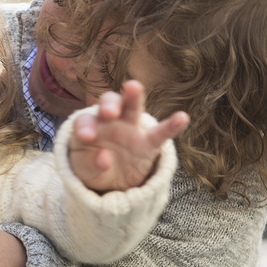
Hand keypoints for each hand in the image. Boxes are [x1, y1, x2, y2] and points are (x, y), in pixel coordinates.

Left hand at [70, 80, 188, 192]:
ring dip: (133, 97)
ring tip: (134, 86)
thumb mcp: (85, 171)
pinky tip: (182, 118)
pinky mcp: (148, 143)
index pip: (84, 121)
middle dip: (109, 104)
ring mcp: (130, 128)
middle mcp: (109, 121)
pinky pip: (160, 133)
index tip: (86, 136)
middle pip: (109, 103)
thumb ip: (89, 165)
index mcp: (89, 126)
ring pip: (132, 107)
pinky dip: (171, 126)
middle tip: (109, 112)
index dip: (85, 127)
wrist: (111, 180)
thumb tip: (104, 159)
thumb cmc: (92, 167)